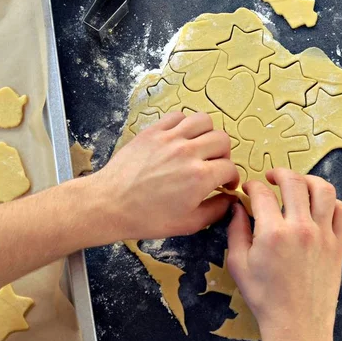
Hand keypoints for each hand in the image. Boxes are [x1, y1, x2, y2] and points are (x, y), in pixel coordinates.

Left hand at [95, 112, 237, 239]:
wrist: (110, 204)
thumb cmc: (146, 218)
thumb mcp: (187, 224)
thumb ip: (215, 211)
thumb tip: (230, 199)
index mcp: (199, 177)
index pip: (229, 167)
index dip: (231, 178)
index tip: (225, 184)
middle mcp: (188, 152)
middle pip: (222, 139)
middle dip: (224, 155)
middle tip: (214, 166)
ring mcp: (169, 138)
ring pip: (203, 121)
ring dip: (208, 134)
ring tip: (200, 147)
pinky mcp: (153, 131)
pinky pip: (177, 116)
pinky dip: (184, 124)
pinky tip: (180, 138)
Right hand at [226, 168, 341, 340]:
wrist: (297, 324)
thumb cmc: (264, 298)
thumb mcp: (238, 265)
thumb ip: (236, 231)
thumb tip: (237, 207)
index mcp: (273, 233)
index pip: (262, 194)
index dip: (252, 186)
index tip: (248, 190)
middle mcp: (301, 228)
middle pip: (294, 182)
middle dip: (279, 173)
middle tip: (271, 178)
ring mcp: (324, 235)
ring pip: (323, 189)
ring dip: (308, 180)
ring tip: (298, 185)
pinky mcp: (338, 244)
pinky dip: (333, 202)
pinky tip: (320, 207)